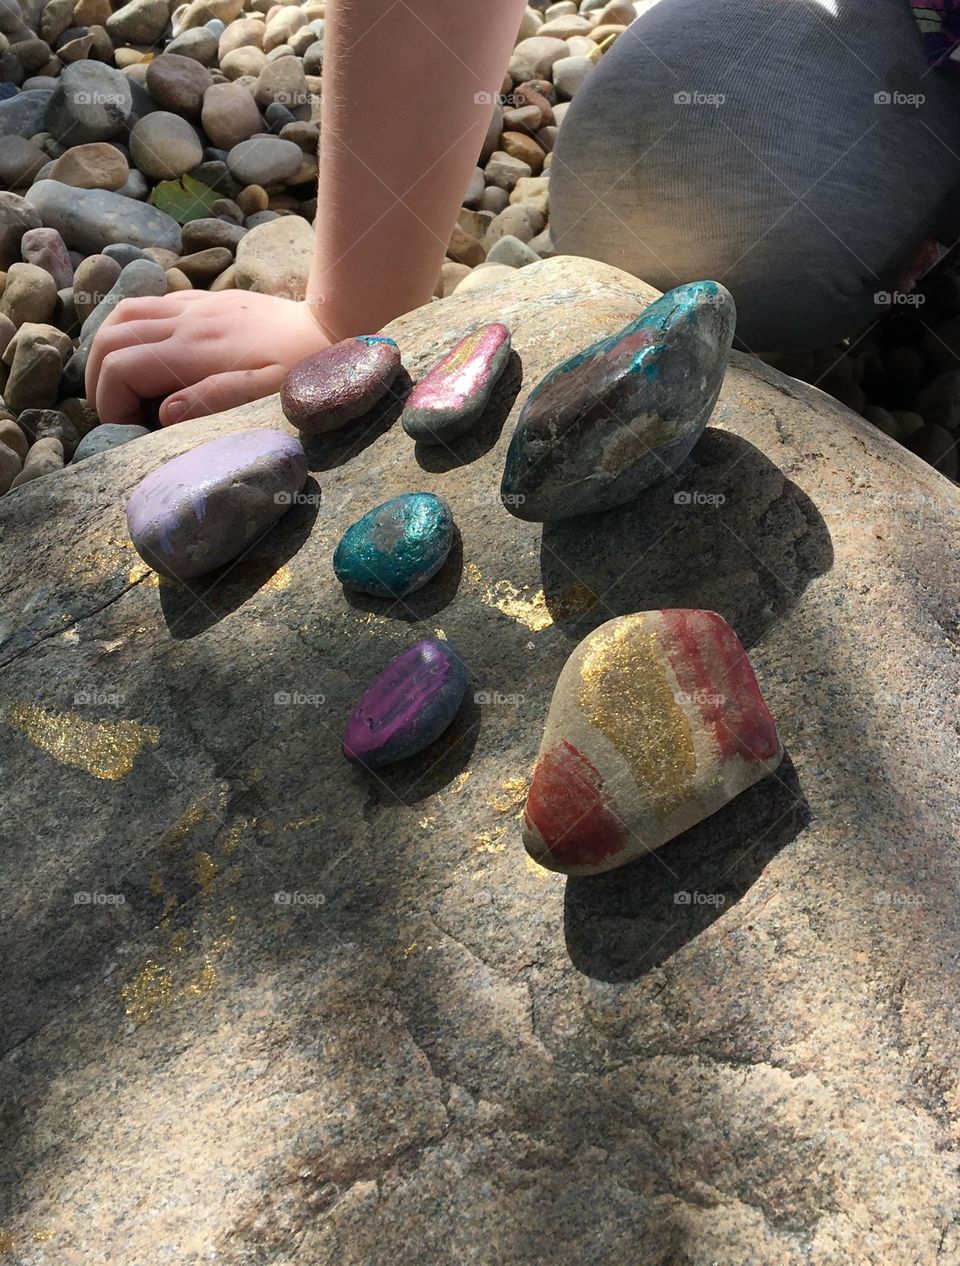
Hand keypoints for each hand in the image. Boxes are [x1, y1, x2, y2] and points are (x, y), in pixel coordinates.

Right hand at [85, 290, 330, 425]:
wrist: (335, 326)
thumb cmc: (306, 370)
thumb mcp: (268, 396)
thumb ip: (213, 401)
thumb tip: (161, 412)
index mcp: (194, 349)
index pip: (120, 367)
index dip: (109, 402)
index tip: (125, 430)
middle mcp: (186, 321)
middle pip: (110, 338)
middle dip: (97, 378)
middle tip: (112, 414)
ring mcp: (195, 307)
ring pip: (124, 314)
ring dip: (108, 349)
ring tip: (118, 385)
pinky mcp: (207, 303)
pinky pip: (151, 305)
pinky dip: (133, 330)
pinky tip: (150, 357)